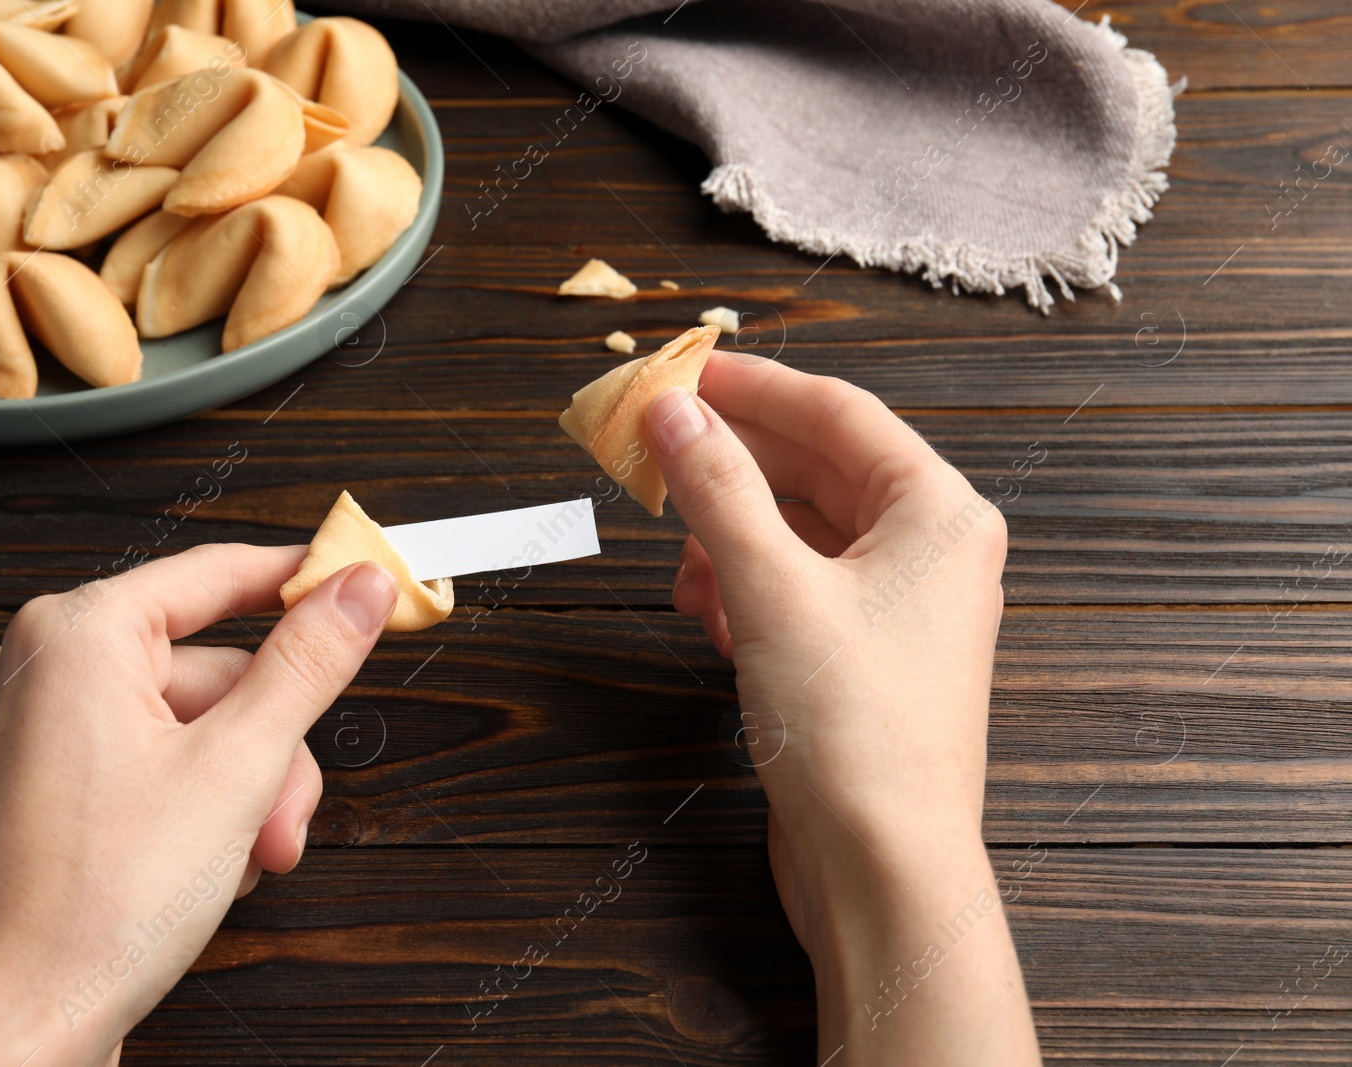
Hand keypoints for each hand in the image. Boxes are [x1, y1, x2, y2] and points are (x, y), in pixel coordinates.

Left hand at [0, 545, 398, 1066]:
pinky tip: (209, 866)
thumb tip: (358, 588)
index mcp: (74, 636)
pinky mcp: (51, 788)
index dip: (302, 581)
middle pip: (214, 671)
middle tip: (286, 815)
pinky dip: (200, 808)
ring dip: (245, 791)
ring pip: (195, 726)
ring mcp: (41, 732)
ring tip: (249, 856)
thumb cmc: (95, 907)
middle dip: (270, 749)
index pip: (216, 574)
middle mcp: (44, 670)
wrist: (24, 1026)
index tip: (366, 582)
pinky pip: (155, 763)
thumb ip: (307, 664)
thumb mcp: (237, 767)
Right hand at [645, 352, 1039, 1065]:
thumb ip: (718, 488)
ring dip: (730, 540)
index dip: (753, 386)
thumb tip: (674, 410)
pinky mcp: (863, 658)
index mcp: (938, 513)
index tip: (683, 369)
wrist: (881, 872)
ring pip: (798, 534)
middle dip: (731, 468)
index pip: (837, 413)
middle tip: (654, 449)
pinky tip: (709, 617)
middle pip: (815, 470)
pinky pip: (795, 591)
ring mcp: (899, 608)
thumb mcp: (771, 589)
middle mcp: (930, 552)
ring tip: (684, 568)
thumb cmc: (855, 734)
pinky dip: (745, 592)